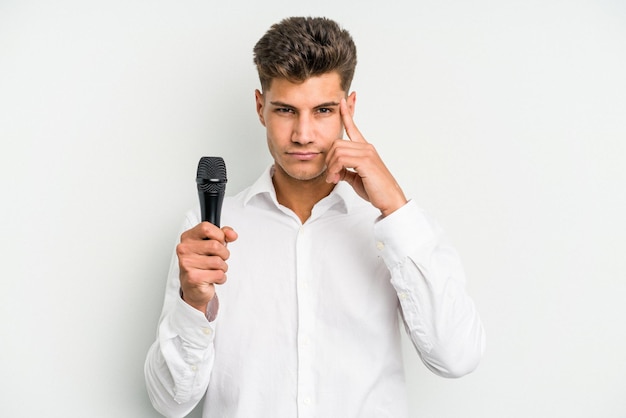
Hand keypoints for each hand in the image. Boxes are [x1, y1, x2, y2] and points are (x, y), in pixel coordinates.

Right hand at [176, 222, 237, 312]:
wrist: (193, 287)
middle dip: (224, 254)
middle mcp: (184, 249)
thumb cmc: (202, 264)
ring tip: (214, 269)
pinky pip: (218, 274)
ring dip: (222, 267)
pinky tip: (213, 278)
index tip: (220, 242)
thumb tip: (232, 234)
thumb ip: (223, 235)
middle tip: (218, 259)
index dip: (219, 235)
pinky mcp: (193, 278)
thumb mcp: (212, 244)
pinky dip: (221, 278)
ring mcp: (187, 264)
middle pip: (216, 246)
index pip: (206, 228)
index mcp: (188, 238)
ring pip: (218, 261)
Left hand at [325, 98, 407, 216]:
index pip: (353, 127)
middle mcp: (366, 147)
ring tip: (333, 179)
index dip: (347, 113)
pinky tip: (336, 179)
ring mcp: (367, 153)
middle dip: (328, 160)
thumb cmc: (376, 190)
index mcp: (365, 149)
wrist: (390, 200)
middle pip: (336, 143)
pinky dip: (334, 170)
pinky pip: (341, 159)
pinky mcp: (365, 161)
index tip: (343, 100)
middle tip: (330, 175)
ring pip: (337, 151)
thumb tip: (335, 171)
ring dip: (330, 167)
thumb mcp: (355, 179)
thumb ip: (345, 171)